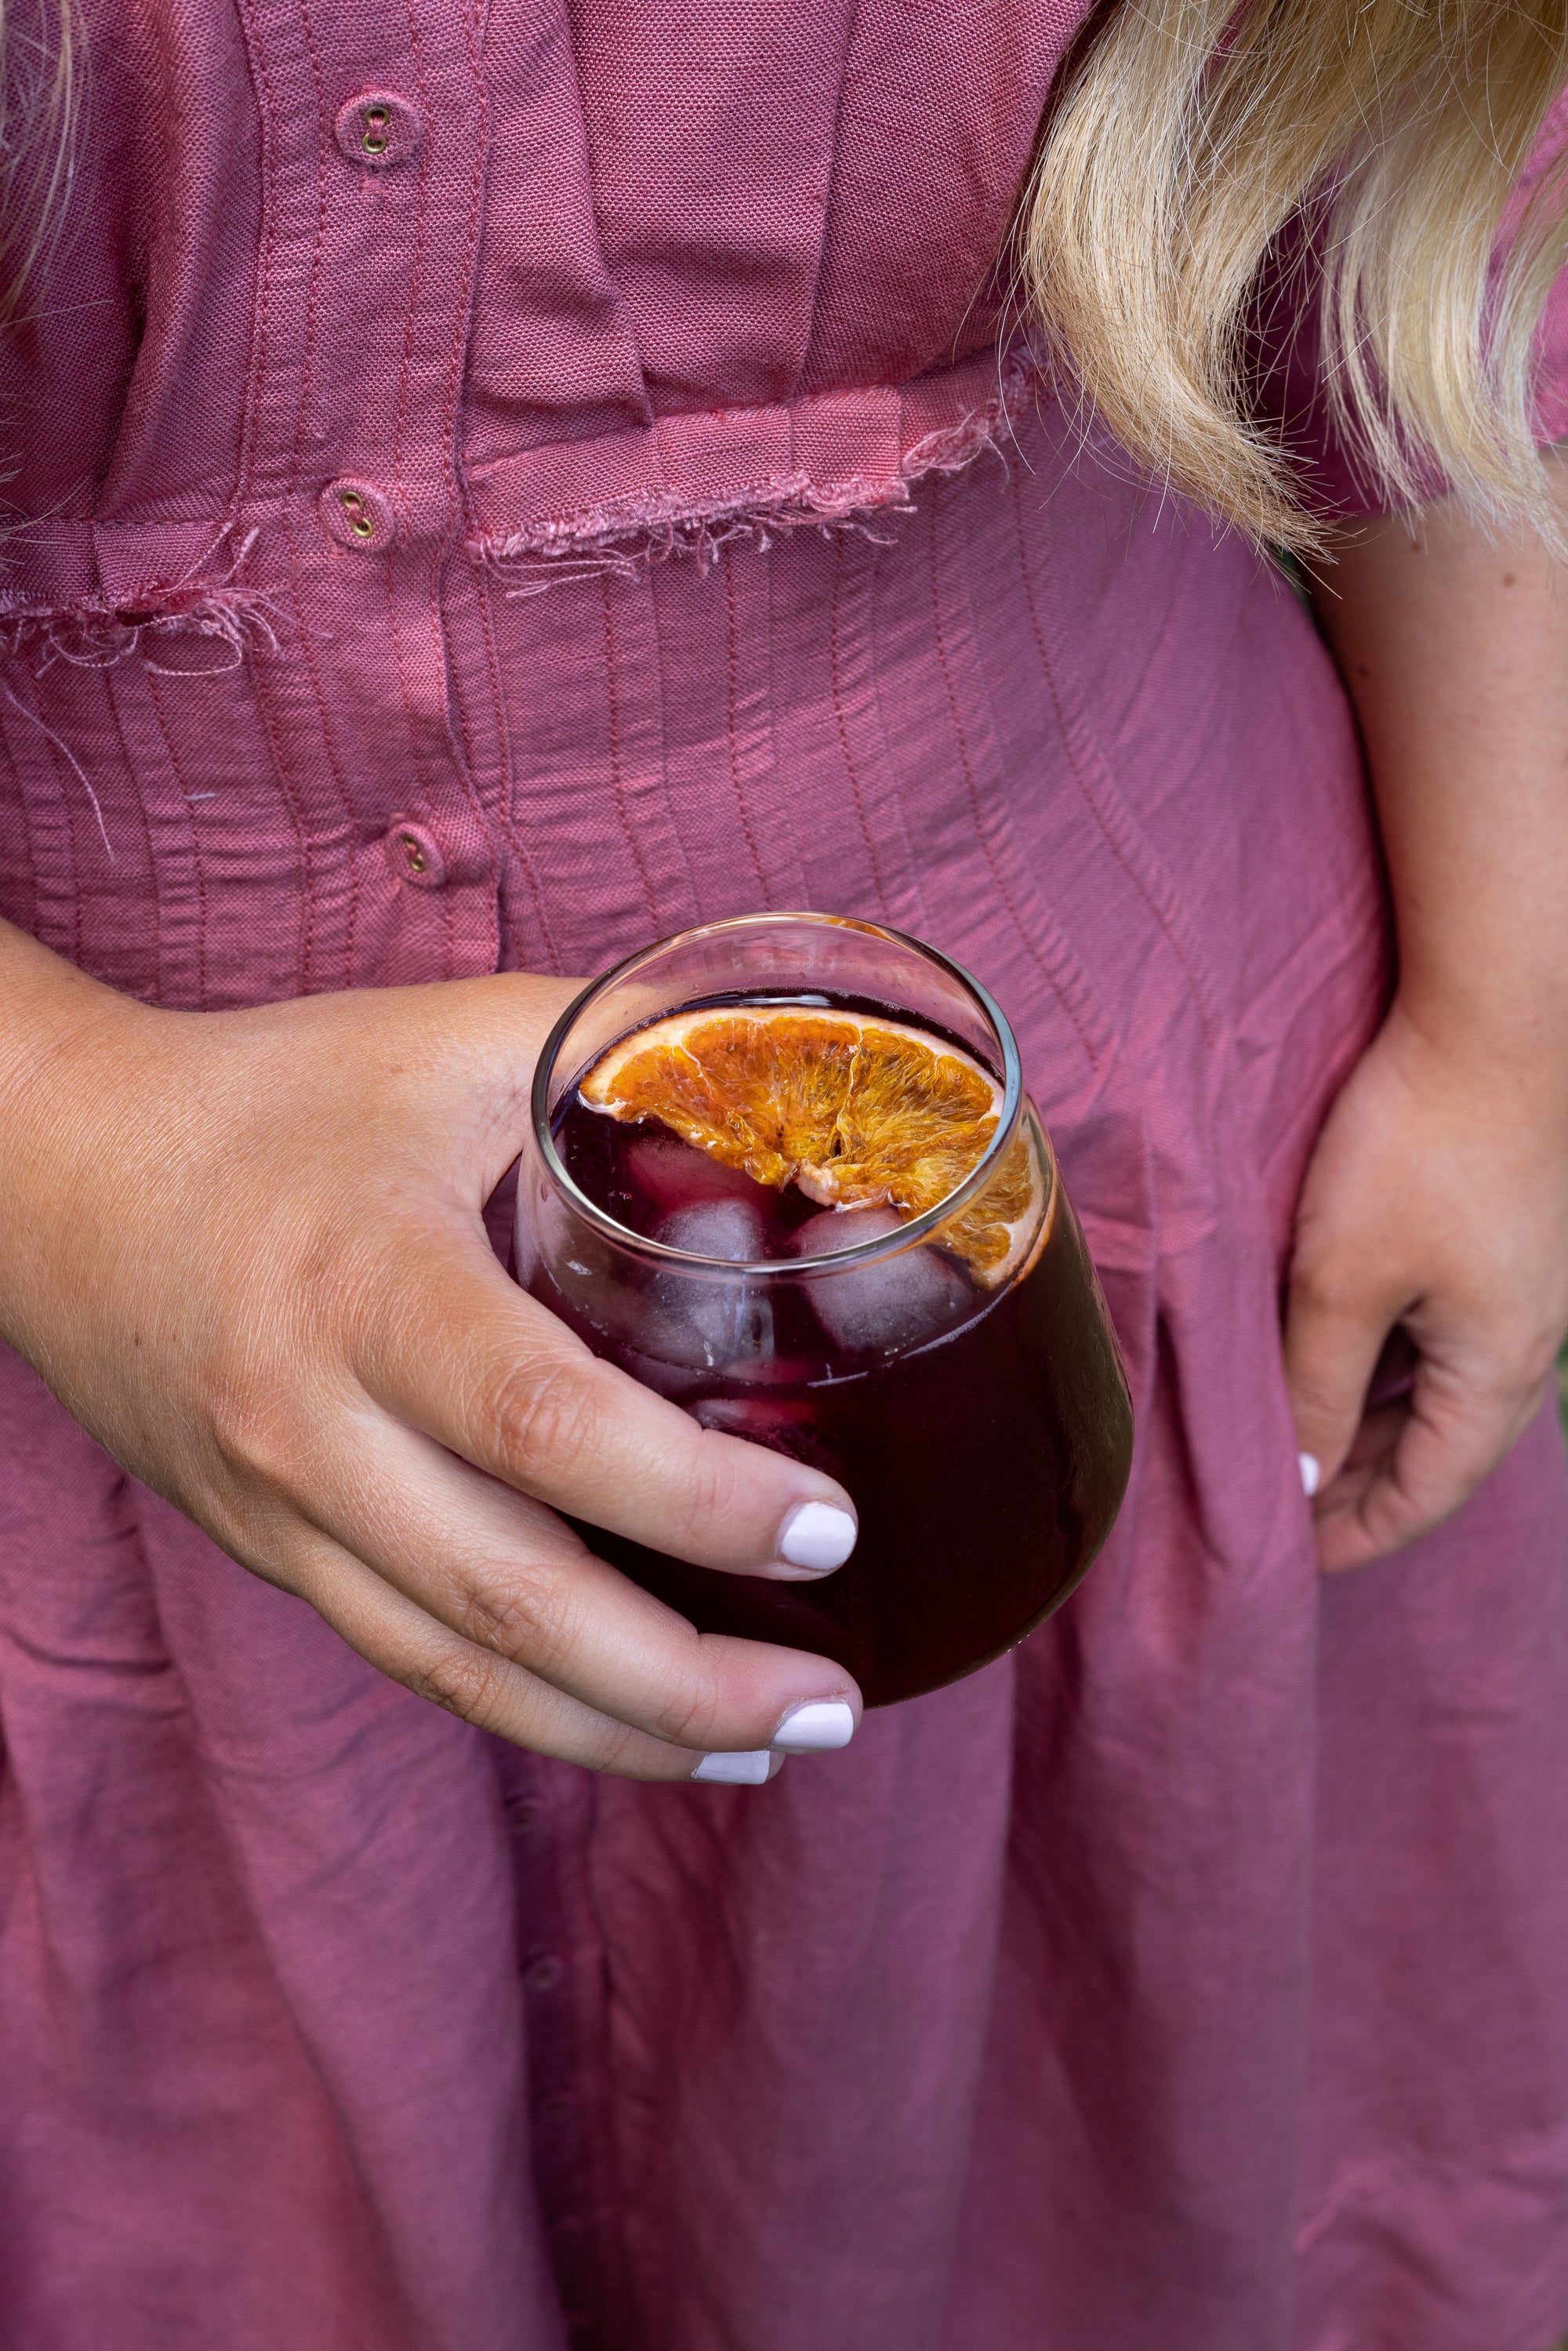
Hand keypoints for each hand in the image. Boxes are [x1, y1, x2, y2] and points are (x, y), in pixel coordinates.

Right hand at [0, 929, 861, 1777]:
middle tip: (832, 1703)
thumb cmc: (273, 1097)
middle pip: (510, 1598)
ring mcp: (280, 1511)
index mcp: (370, 1286)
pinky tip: (634, 1724)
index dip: (695, 1499)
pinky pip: (410, 1658)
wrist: (56, 1178)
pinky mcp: (269, 1552)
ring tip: (765, 1744)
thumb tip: (790, 1087)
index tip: (827, 1530)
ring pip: (458, 1667)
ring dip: (622, 1731)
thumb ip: (621, 1048)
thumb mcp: (454, 1038)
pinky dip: (531, 1709)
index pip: (541, 1425)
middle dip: (685, 1679)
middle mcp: (313, 1426)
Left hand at [1283, 999, 1567, 1570]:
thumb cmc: (1417, 1148)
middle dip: (1356, 1483)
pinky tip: (1327, 1350)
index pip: (1425, 1493)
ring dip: (1366, 1420)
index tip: (1286, 1557)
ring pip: (1436, 1389)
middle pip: (1436, 1449)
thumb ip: (1316, 1386)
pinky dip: (1382, 1360)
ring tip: (1289, 1438)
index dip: (1354, 1532)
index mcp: (1497, 1372)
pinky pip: (1440, 1331)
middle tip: (1274, 1505)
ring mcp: (1519, 1287)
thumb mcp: (1340, 1281)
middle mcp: (1523, 1341)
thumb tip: (1303, 1477)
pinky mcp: (1499, 1236)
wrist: (1494, 1016)